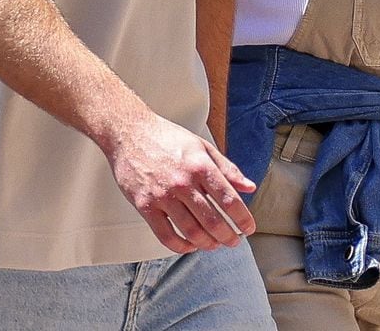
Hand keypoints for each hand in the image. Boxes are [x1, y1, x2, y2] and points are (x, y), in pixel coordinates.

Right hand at [105, 112, 257, 254]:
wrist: (129, 132)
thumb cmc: (166, 137)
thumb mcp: (202, 146)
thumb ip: (227, 168)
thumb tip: (249, 187)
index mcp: (200, 165)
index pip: (229, 199)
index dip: (243, 217)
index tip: (249, 227)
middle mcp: (183, 182)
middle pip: (213, 220)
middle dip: (228, 236)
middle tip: (234, 241)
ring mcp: (163, 196)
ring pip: (192, 232)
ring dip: (208, 244)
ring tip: (215, 244)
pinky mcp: (145, 206)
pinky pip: (166, 236)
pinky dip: (182, 246)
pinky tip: (190, 245)